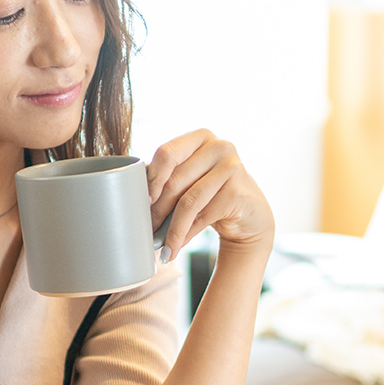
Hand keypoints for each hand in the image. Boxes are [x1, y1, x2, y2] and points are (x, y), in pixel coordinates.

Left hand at [145, 129, 274, 257]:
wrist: (250, 215)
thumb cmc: (212, 195)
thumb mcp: (192, 178)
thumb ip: (170, 177)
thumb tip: (133, 198)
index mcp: (201, 137)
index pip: (167, 153)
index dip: (151, 179)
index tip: (143, 201)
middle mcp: (219, 147)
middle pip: (175, 181)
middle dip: (157, 210)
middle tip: (147, 230)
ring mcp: (232, 168)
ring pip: (188, 202)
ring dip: (171, 229)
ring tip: (162, 246)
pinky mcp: (237, 192)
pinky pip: (202, 216)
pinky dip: (185, 235)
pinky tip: (176, 246)